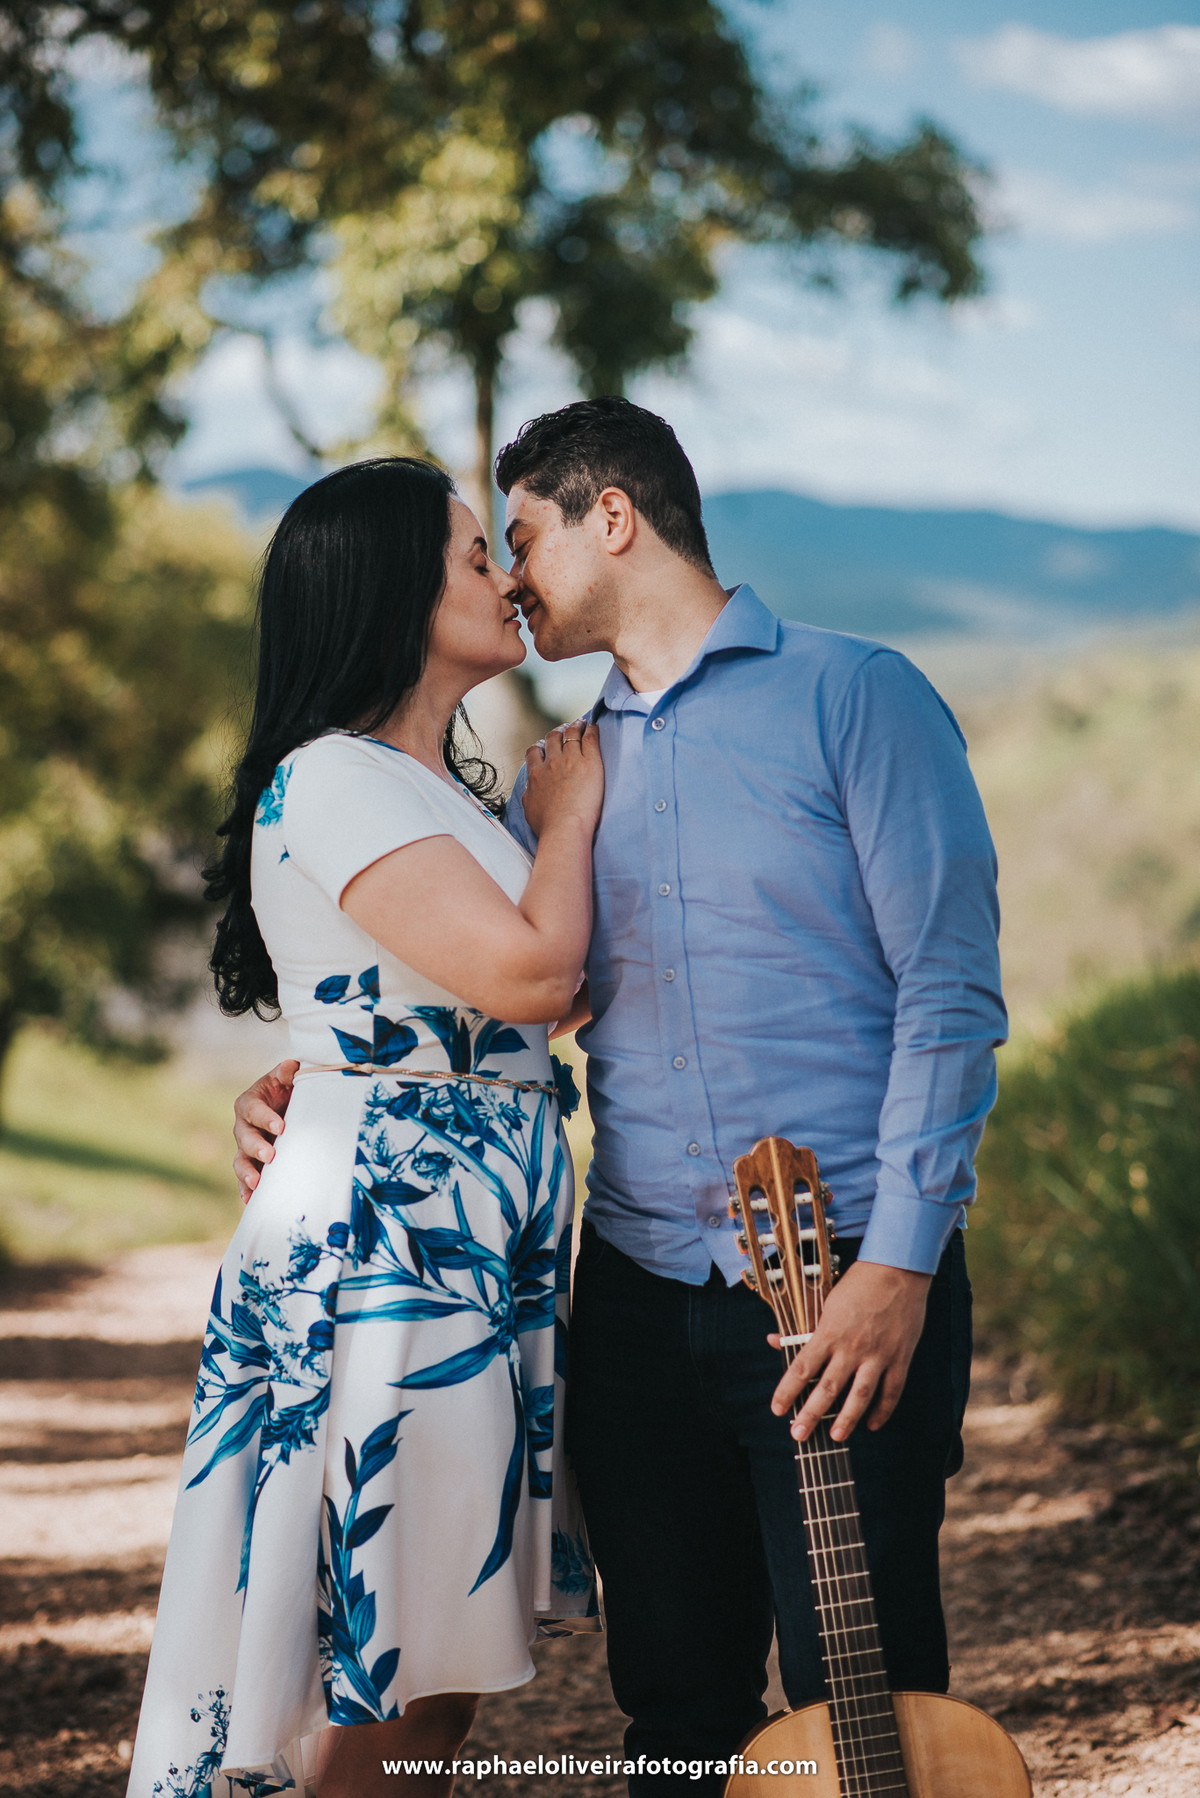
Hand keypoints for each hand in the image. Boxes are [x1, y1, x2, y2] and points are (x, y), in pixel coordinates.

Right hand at [232, 1060, 297, 1202]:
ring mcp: (246, 1148)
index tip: (281, 1126)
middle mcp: (244, 1126)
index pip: (252, 1109)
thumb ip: (289, 1072)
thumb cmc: (290, 1090)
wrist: (292, 1108)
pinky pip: (245, 1178)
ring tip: (257, 1183)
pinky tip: (251, 1201)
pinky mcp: (254, 1164)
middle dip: (256, 1147)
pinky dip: (246, 1189)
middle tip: (271, 1155)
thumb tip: (291, 1066)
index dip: (264, 1117)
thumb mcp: (289, 1079)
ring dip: (247, 1172)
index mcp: (250, 1102)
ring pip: (240, 1160)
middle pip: (244, 1137)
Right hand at [521, 720, 603, 839]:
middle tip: (566, 730)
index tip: (547, 744)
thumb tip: (530, 789)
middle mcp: (551, 762)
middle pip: (553, 737)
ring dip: (576, 725)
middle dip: (558, 731)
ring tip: (581, 723)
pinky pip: (590, 738)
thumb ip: (529, 794)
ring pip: (571, 733)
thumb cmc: (548, 826)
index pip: (535, 750)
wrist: (564, 829)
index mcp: (535, 774)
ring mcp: (570, 760)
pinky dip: (591, 729)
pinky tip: (594, 728)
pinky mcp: (590, 762)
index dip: (541, 744)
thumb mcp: (529, 809)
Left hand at [770, 1259, 931, 1441]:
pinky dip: (882, 1411)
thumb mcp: (825, 1302)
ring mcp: (878, 1354)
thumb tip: (773, 1341)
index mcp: (829, 1331)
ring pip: (860, 1396)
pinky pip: (891, 1391)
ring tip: (836, 1437)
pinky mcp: (900, 1358)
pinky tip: (872, 1424)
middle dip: (810, 1414)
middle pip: (827, 1388)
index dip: (787, 1391)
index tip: (777, 1409)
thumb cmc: (858, 1284)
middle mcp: (852, 1347)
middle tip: (798, 1435)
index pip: (801, 1368)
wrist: (897, 1270)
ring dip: (847, 1419)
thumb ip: (803, 1328)